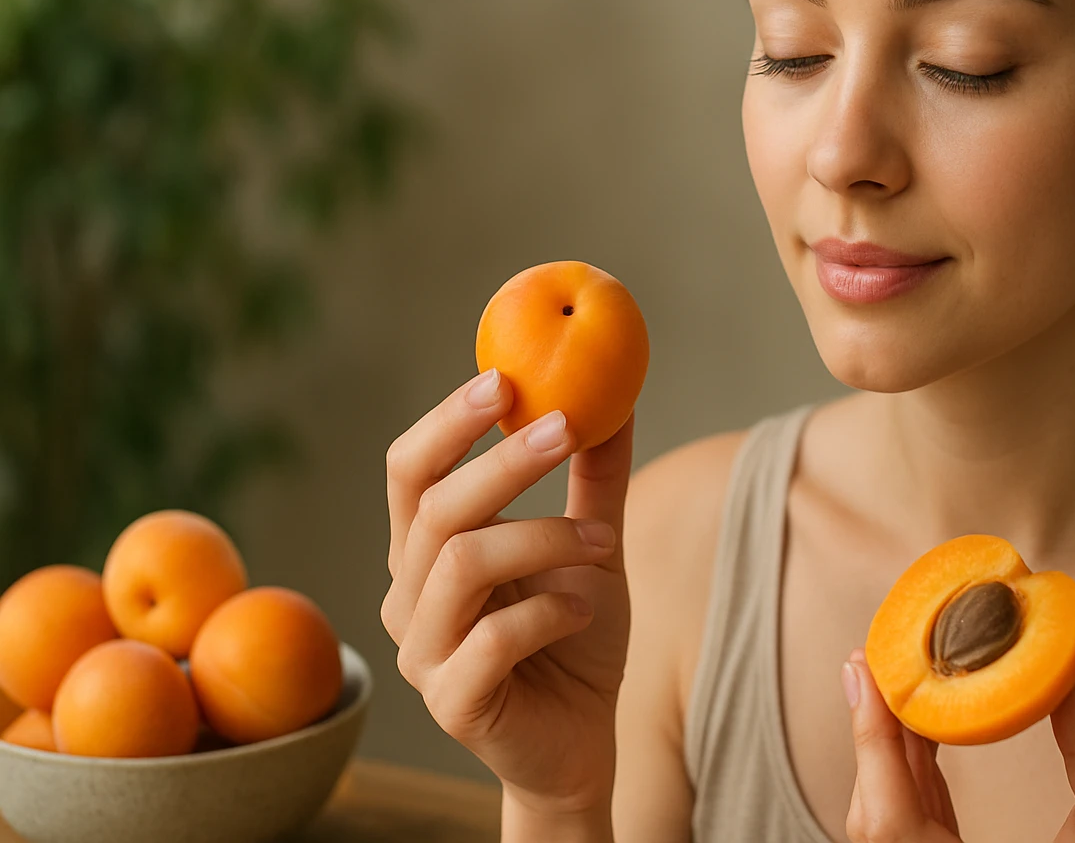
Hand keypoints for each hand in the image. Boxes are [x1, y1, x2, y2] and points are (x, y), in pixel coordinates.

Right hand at [379, 368, 632, 817]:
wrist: (582, 741)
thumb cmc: (576, 639)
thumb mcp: (593, 545)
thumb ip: (595, 478)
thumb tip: (618, 394)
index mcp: (428, 550)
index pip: (411, 470)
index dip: (447, 421)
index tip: (504, 379)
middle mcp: (410, 595)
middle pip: (433, 507)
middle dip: (502, 461)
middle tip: (563, 426)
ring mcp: (423, 651)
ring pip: (464, 563)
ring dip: (546, 537)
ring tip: (606, 545)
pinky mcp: (452, 702)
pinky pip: (495, 638)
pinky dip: (553, 612)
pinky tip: (587, 611)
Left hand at [841, 649, 1074, 842]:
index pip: (886, 821)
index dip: (870, 739)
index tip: (864, 669)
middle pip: (878, 808)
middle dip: (877, 726)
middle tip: (883, 653)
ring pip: (890, 808)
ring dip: (893, 739)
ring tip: (901, 674)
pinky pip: (912, 814)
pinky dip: (914, 764)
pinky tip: (927, 721)